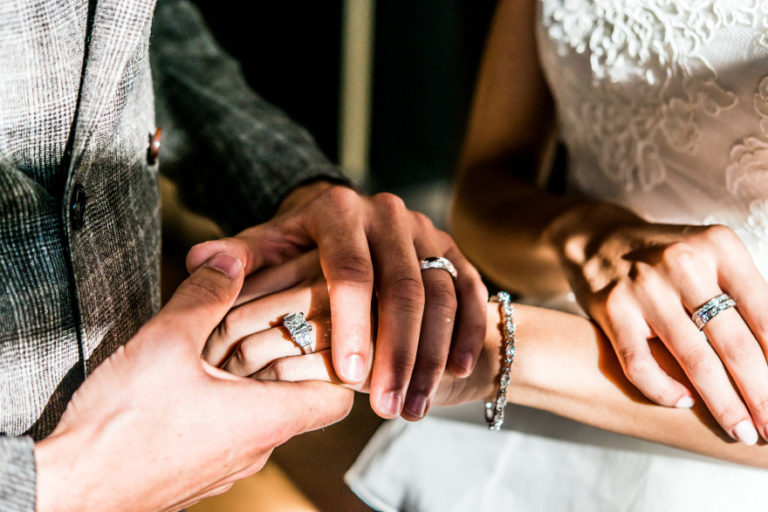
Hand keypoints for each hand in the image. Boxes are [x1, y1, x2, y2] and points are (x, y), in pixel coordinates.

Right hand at [35, 253, 351, 511]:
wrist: (71, 491)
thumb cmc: (121, 427)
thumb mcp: (166, 342)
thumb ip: (205, 296)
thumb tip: (230, 262)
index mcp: (265, 419)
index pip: (339, 396)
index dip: (339, 361)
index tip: (318, 333)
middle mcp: (258, 448)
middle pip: (300, 399)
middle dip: (287, 359)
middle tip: (262, 327)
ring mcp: (230, 465)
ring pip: (262, 414)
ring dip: (251, 379)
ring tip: (221, 348)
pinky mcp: (201, 471)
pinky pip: (231, 431)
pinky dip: (226, 402)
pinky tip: (193, 379)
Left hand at [187, 181, 487, 419]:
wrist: (358, 225)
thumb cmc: (308, 246)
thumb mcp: (274, 245)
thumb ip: (243, 257)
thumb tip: (200, 260)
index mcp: (338, 211)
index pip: (348, 269)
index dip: (351, 323)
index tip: (349, 377)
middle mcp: (387, 215)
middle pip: (401, 286)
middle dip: (397, 351)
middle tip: (385, 405)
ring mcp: (425, 232)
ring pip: (440, 294)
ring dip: (431, 355)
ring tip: (414, 406)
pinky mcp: (453, 252)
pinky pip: (470, 292)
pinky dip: (468, 333)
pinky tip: (457, 372)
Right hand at [549, 202, 767, 443]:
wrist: (596, 239)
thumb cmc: (666, 258)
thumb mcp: (711, 257)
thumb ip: (744, 295)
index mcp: (719, 246)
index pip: (764, 312)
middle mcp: (683, 264)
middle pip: (734, 342)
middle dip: (761, 392)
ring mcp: (644, 288)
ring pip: (693, 359)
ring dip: (723, 403)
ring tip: (741, 430)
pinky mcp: (612, 309)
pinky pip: (641, 363)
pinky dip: (663, 389)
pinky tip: (682, 403)